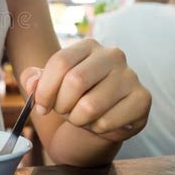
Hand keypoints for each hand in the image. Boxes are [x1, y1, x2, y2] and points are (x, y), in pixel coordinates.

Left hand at [20, 38, 150, 141]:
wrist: (99, 118)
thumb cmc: (72, 96)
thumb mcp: (48, 84)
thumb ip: (33, 79)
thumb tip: (32, 83)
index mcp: (88, 45)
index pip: (60, 62)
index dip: (45, 89)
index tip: (40, 106)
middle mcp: (113, 55)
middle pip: (75, 81)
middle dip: (61, 104)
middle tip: (62, 111)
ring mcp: (130, 76)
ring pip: (90, 106)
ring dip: (77, 119)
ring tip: (80, 117)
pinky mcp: (142, 99)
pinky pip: (107, 121)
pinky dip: (96, 128)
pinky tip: (99, 123)